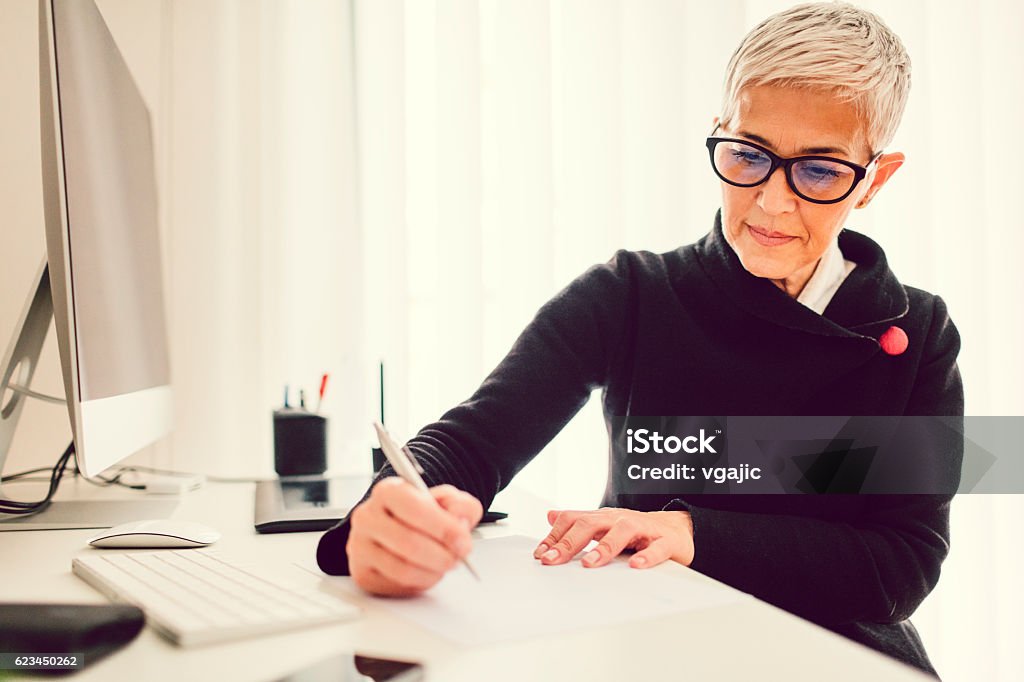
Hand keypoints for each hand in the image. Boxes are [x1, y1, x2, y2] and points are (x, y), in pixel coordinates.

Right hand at [347, 478, 482, 596]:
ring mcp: (360, 546)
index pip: (414, 509)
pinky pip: (396, 585)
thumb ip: (460, 506)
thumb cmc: (422, 514)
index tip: (462, 540)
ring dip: (433, 572)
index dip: (443, 528)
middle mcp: (367, 517)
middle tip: (458, 558)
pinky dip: (420, 583)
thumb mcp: (446, 501)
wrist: (397, 528)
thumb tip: (459, 521)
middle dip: (442, 555)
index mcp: (388, 491)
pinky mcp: (362, 573)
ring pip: (403, 569)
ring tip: (443, 565)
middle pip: (408, 543)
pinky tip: (426, 571)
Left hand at [533, 508, 694, 568]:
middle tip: (552, 560)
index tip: (541, 555)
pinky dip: (647, 556)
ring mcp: (643, 529)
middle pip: (591, 524)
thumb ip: (578, 521)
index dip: (555, 536)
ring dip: (604, 548)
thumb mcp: (604, 524)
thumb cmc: (636, 531)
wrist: (677, 529)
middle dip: (569, 542)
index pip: (574, 520)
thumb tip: (550, 515)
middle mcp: (620, 519)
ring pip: (622, 532)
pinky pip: (657, 548)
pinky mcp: (666, 542)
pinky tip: (636, 566)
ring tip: (590, 563)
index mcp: (604, 518)